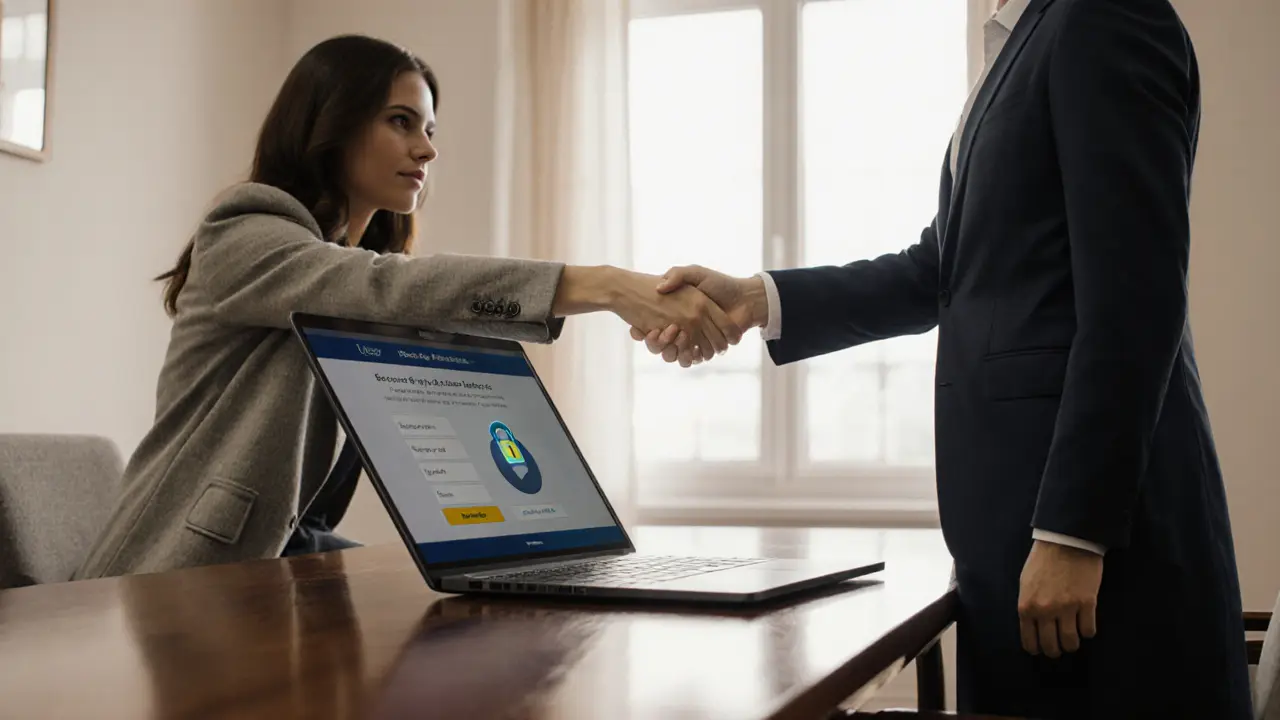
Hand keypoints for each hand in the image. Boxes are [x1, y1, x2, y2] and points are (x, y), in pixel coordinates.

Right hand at [628, 265, 767, 365]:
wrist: (746, 298)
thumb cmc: (720, 284)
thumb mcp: (695, 273)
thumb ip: (677, 275)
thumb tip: (659, 288)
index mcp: (676, 313)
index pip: (653, 327)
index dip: (649, 331)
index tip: (645, 328)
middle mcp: (683, 328)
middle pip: (661, 344)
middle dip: (657, 342)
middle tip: (659, 331)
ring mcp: (695, 340)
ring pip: (674, 354)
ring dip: (671, 350)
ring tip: (676, 336)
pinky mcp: (707, 348)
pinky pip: (692, 358)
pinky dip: (689, 356)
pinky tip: (688, 346)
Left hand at [1017, 540, 1102, 658]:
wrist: (1066, 540)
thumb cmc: (1043, 560)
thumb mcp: (1026, 583)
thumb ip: (1028, 606)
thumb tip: (1032, 626)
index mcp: (1026, 606)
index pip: (1030, 641)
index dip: (1036, 649)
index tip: (1041, 649)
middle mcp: (1045, 611)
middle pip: (1051, 646)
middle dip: (1055, 651)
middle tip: (1059, 647)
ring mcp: (1067, 608)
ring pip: (1071, 643)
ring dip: (1072, 644)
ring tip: (1073, 639)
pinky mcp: (1087, 604)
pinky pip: (1089, 631)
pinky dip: (1087, 632)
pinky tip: (1085, 624)